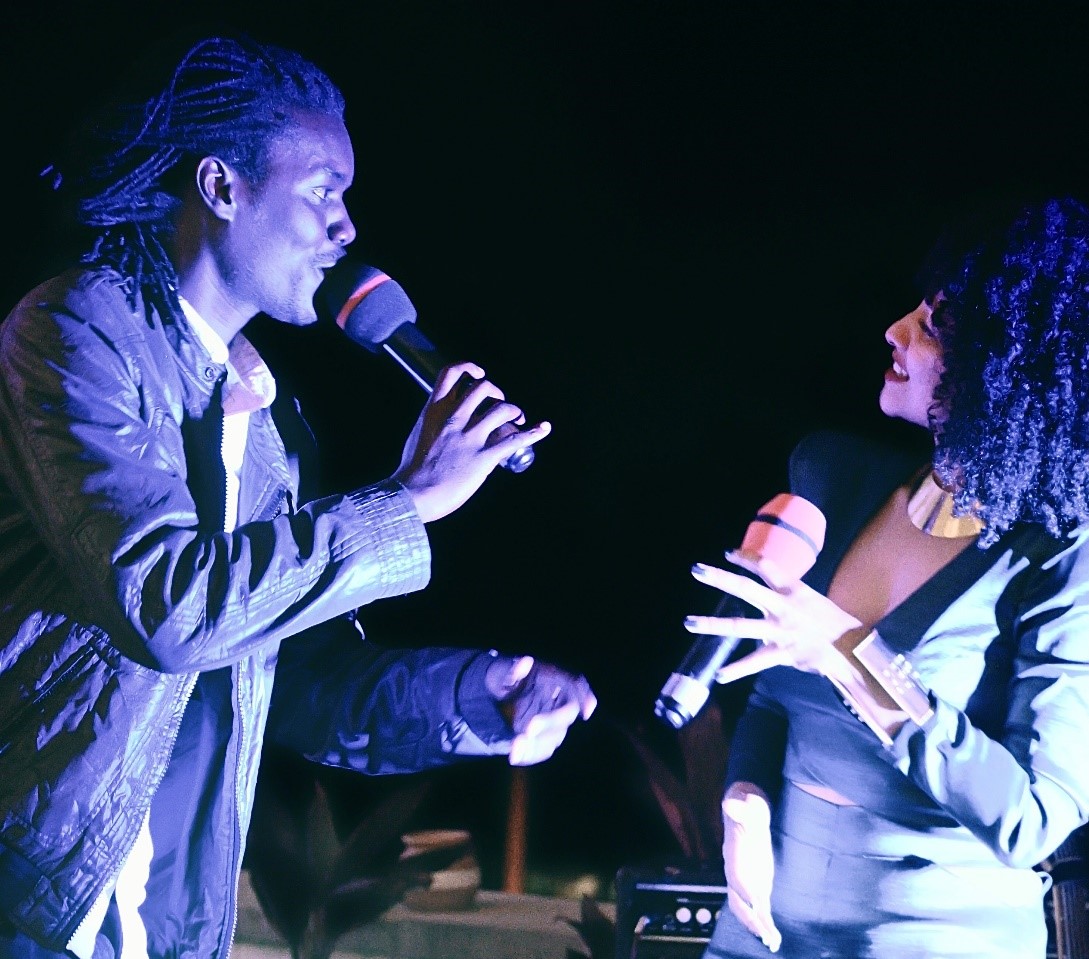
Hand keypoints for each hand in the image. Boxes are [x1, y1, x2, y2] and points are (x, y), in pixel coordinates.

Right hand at [393, 362, 550, 522]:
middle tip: (501, 405)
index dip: (468, 367)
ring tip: (519, 419)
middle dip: (497, 393)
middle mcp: (454, 419)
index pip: (451, 373)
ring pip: (503, 409)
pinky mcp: (484, 457)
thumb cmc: (412, 471)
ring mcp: (470, 438)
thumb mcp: (420, 435)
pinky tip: (544, 428)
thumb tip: (450, 424)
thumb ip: (436, 424)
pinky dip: (534, 433)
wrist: (412, 495)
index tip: (478, 375)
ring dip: (515, 411)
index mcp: (434, 411)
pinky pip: (515, 440)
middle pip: (483, 388)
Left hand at [485, 655, 596, 765]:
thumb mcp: (501, 670)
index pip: (576, 685)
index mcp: (553, 679)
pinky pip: (543, 750)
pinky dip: (530, 755)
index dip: (585, 696)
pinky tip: (515, 755)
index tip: (587, 709)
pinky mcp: (542, 738)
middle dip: (550, 723)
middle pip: (566, 715)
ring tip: (514, 747)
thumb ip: (512, 669)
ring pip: (555, 737)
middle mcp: (558, 702)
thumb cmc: (502, 676)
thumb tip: (524, 662)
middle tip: (528, 730)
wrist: (492, 695)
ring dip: (537, 745)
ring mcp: (552, 722)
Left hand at [684, 554, 861, 684]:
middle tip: (697, 570)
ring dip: (712, 625)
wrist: (853, 647)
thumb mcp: (809, 598)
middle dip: (720, 578)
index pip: (765, 566)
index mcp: (792, 589)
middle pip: (746, 588)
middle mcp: (783, 606)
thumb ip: (785, 592)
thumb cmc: (831, 622)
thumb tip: (767, 583)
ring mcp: (780, 630)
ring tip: (689, 623)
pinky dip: (737, 670)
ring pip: (740, 626)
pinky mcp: (783, 652)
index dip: (745, 558)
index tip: (727, 553)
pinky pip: (755, 662)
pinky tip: (720, 675)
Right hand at [721, 783, 780, 952]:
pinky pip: (757, 905)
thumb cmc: (748, 805)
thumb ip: (742, 807)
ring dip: (756, 925)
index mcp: (734, 854)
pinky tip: (773, 935)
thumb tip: (730, 803)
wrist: (745, 806)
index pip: (737, 877)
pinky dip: (763, 921)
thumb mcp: (748, 804)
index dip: (745, 892)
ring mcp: (745, 877)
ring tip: (771, 941)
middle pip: (738, 899)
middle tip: (766, 934)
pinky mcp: (756, 881)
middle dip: (750, 917)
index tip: (757, 906)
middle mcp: (736, 869)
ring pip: (745, 907)